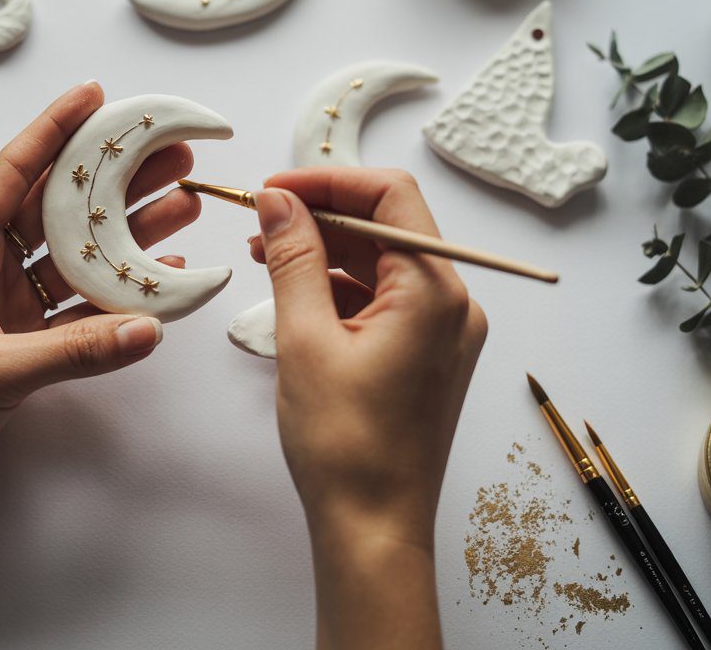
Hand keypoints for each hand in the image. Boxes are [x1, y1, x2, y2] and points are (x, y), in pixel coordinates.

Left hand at [0, 82, 199, 639]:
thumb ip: (73, 350)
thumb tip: (150, 329)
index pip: (14, 172)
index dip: (55, 129)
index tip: (98, 96)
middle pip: (60, 210)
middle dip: (116, 181)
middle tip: (172, 157)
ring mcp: (5, 307)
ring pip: (76, 257)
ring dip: (125, 236)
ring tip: (182, 207)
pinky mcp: (21, 346)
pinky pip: (78, 309)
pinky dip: (116, 297)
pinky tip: (158, 281)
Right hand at [249, 168, 486, 649]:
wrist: (374, 529)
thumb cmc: (345, 445)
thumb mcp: (305, 339)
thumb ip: (293, 258)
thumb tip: (277, 201)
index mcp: (435, 293)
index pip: (389, 196)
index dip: (328, 181)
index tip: (273, 190)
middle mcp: (452, 304)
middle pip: (386, 227)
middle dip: (321, 215)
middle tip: (258, 220)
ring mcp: (443, 331)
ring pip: (382, 262)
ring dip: (325, 251)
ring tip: (263, 255)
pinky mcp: (426, 354)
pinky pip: (384, 298)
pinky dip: (339, 287)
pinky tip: (294, 294)